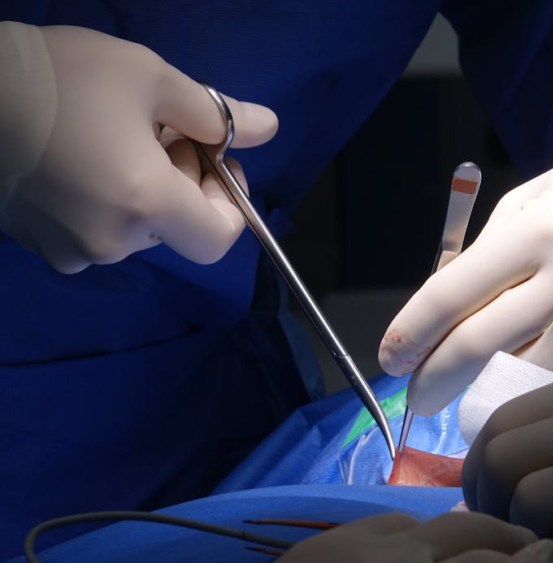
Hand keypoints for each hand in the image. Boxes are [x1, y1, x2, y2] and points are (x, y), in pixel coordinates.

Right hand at [0, 24, 277, 272]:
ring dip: (144, 186)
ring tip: (114, 134)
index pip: (219, 238)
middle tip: (160, 126)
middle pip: (177, 226)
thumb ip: (215, 113)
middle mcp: (111, 242)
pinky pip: (94, 228)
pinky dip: (106, 198)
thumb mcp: (150, 79)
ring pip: (136, 227)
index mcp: (146, 206)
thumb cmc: (61, 76)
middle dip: (184, 179)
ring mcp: (69, 250)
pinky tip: (83, 154)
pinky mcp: (37, 243)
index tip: (214, 157)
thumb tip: (269, 127)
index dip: (230, 201)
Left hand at [266, 512, 552, 562]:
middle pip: (482, 553)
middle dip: (518, 549)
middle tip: (539, 549)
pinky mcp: (345, 535)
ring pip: (448, 527)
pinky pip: (400, 521)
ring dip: (482, 530)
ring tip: (499, 538)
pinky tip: (429, 541)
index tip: (550, 557)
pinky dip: (424, 531)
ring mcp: (377, 550)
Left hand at [382, 132, 552, 414]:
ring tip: (465, 400)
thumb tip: (446, 303)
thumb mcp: (547, 191)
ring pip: (526, 379)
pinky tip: (533, 389)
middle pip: (478, 347)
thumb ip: (494, 244)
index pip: (451, 294)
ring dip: (485, 395)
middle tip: (416, 397)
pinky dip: (548, 390)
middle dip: (433, 380)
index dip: (410, 333)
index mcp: (539, 231)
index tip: (391, 358)